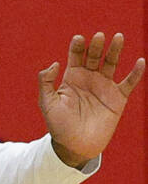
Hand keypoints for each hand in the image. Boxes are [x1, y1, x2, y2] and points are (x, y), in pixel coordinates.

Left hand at [39, 33, 144, 167]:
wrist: (75, 146)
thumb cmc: (59, 126)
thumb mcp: (47, 104)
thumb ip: (45, 83)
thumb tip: (54, 63)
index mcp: (72, 78)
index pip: (76, 56)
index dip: (77, 46)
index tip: (79, 39)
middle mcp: (89, 78)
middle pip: (94, 56)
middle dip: (96, 46)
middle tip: (98, 37)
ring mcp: (104, 86)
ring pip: (111, 63)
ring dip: (115, 50)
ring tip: (117, 37)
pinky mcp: (117, 98)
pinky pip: (128, 83)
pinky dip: (135, 73)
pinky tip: (139, 62)